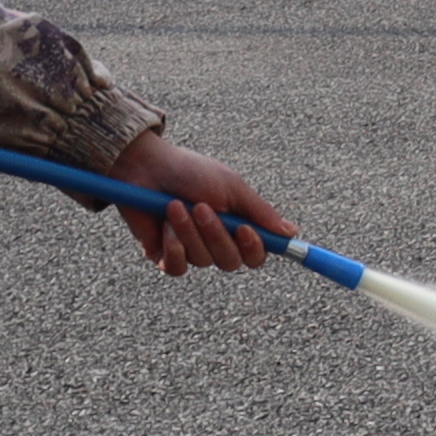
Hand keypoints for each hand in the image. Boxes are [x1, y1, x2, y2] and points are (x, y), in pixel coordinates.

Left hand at [107, 131, 291, 276]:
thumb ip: (260, 213)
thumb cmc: (190, 171)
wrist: (145, 167)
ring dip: (189, 232)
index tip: (244, 230)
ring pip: (203, 261)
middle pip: (230, 262)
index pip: (256, 255)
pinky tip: (164, 228)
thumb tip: (291, 233)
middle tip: (200, 207)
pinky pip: (177, 268)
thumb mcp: (231, 187)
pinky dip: (173, 248)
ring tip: (174, 206)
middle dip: (215, 235)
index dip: (254, 248)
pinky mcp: (164, 255)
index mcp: (236, 225)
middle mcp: (215, 241)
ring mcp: (190, 250)